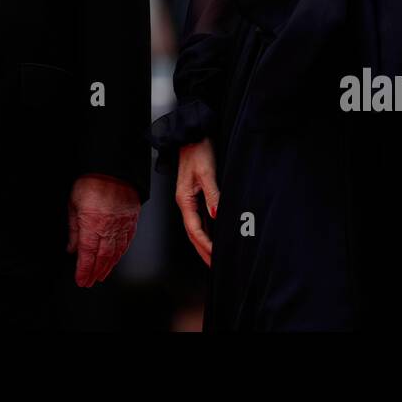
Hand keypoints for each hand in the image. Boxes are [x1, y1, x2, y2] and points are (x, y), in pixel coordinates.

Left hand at [66, 174, 139, 287]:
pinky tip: (117, 258)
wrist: (114, 168)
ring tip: (102, 274)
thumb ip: (73, 228)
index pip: (87, 255)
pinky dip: (121, 253)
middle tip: (90, 281)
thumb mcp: (73, 203)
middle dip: (95, 272)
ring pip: (115, 253)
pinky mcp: (131, 220)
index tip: (81, 280)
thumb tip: (72, 246)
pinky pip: (127, 242)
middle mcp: (108, 228)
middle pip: (102, 258)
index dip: (83, 270)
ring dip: (108, 266)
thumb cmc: (92, 181)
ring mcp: (121, 225)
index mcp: (92, 225)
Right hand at [175, 138, 219, 266]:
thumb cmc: (197, 149)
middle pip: (193, 233)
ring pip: (196, 227)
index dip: (206, 245)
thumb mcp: (207, 172)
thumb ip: (212, 195)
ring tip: (214, 258)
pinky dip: (206, 231)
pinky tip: (214, 236)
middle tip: (215, 267)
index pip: (194, 229)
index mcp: (184, 199)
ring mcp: (189, 199)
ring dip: (204, 243)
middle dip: (203, 251)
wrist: (192, 133)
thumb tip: (216, 215)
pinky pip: (200, 218)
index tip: (216, 257)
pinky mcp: (195, 194)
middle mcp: (184, 201)